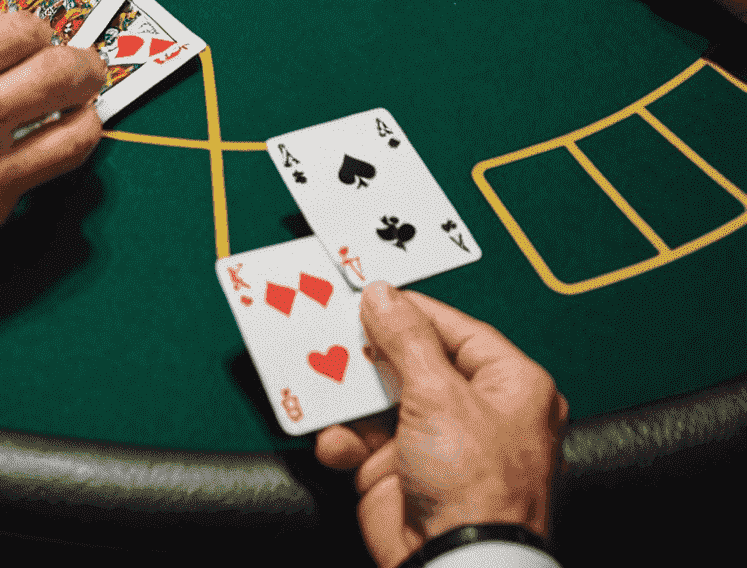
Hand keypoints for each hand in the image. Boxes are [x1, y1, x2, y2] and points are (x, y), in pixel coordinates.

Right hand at [0, 0, 104, 294]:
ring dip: (88, 111)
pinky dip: (53, 156)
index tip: (30, 32)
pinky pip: (42, 177)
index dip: (34, 25)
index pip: (22, 30)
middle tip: (84, 60)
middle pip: (64, 75)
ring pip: (74, 134)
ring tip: (84, 104)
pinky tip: (45, 147)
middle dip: (84, 61)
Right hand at [316, 284, 566, 567]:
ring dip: (347, 396)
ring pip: (377, 396)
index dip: (409, 310)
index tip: (368, 294)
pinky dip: (343, 438)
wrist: (453, 567)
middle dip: (368, 353)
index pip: (452, 328)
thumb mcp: (440, 395)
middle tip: (337, 333)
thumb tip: (383, 297)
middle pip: (409, 359)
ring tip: (324, 386)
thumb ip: (406, 338)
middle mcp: (474, 411)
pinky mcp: (399, 469)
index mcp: (510, 386)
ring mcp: (435, 441)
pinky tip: (338, 442)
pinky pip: (360, 436)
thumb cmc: (478, 491)